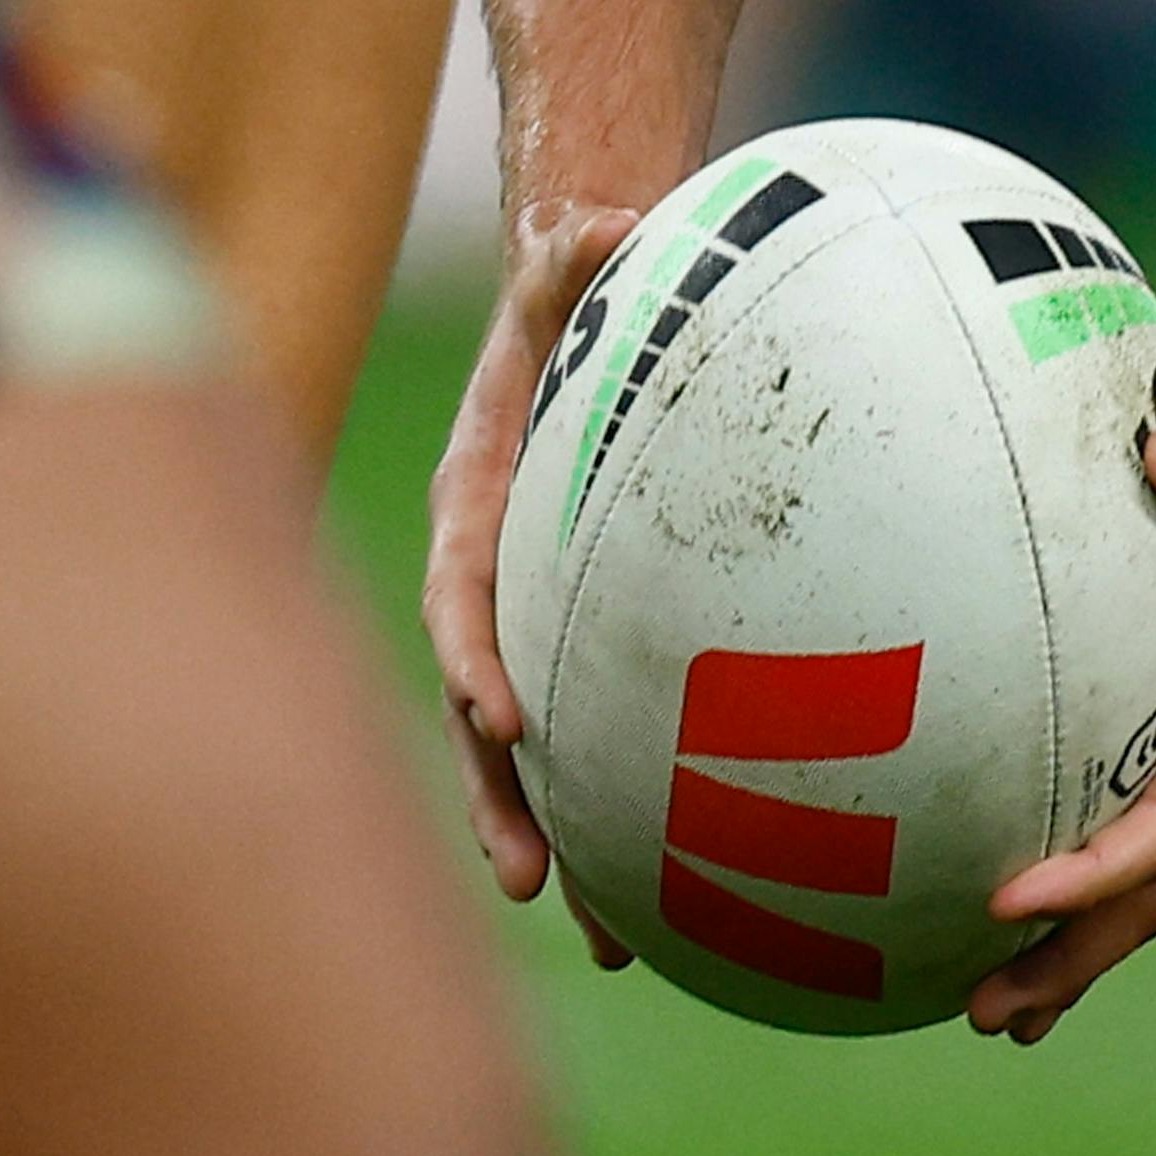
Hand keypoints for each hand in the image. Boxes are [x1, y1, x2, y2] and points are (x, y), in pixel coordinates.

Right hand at [423, 184, 650, 950]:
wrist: (586, 312)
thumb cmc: (582, 289)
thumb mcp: (577, 267)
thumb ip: (579, 254)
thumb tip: (605, 213)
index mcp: (476, 511)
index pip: (462, 591)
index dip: (472, 652)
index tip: (496, 710)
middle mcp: (498, 589)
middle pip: (488, 714)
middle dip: (504, 803)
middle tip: (534, 881)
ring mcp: (543, 630)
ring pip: (543, 759)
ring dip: (571, 847)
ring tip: (613, 942)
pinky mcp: (596, 652)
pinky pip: (611, 745)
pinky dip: (638, 819)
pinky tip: (693, 904)